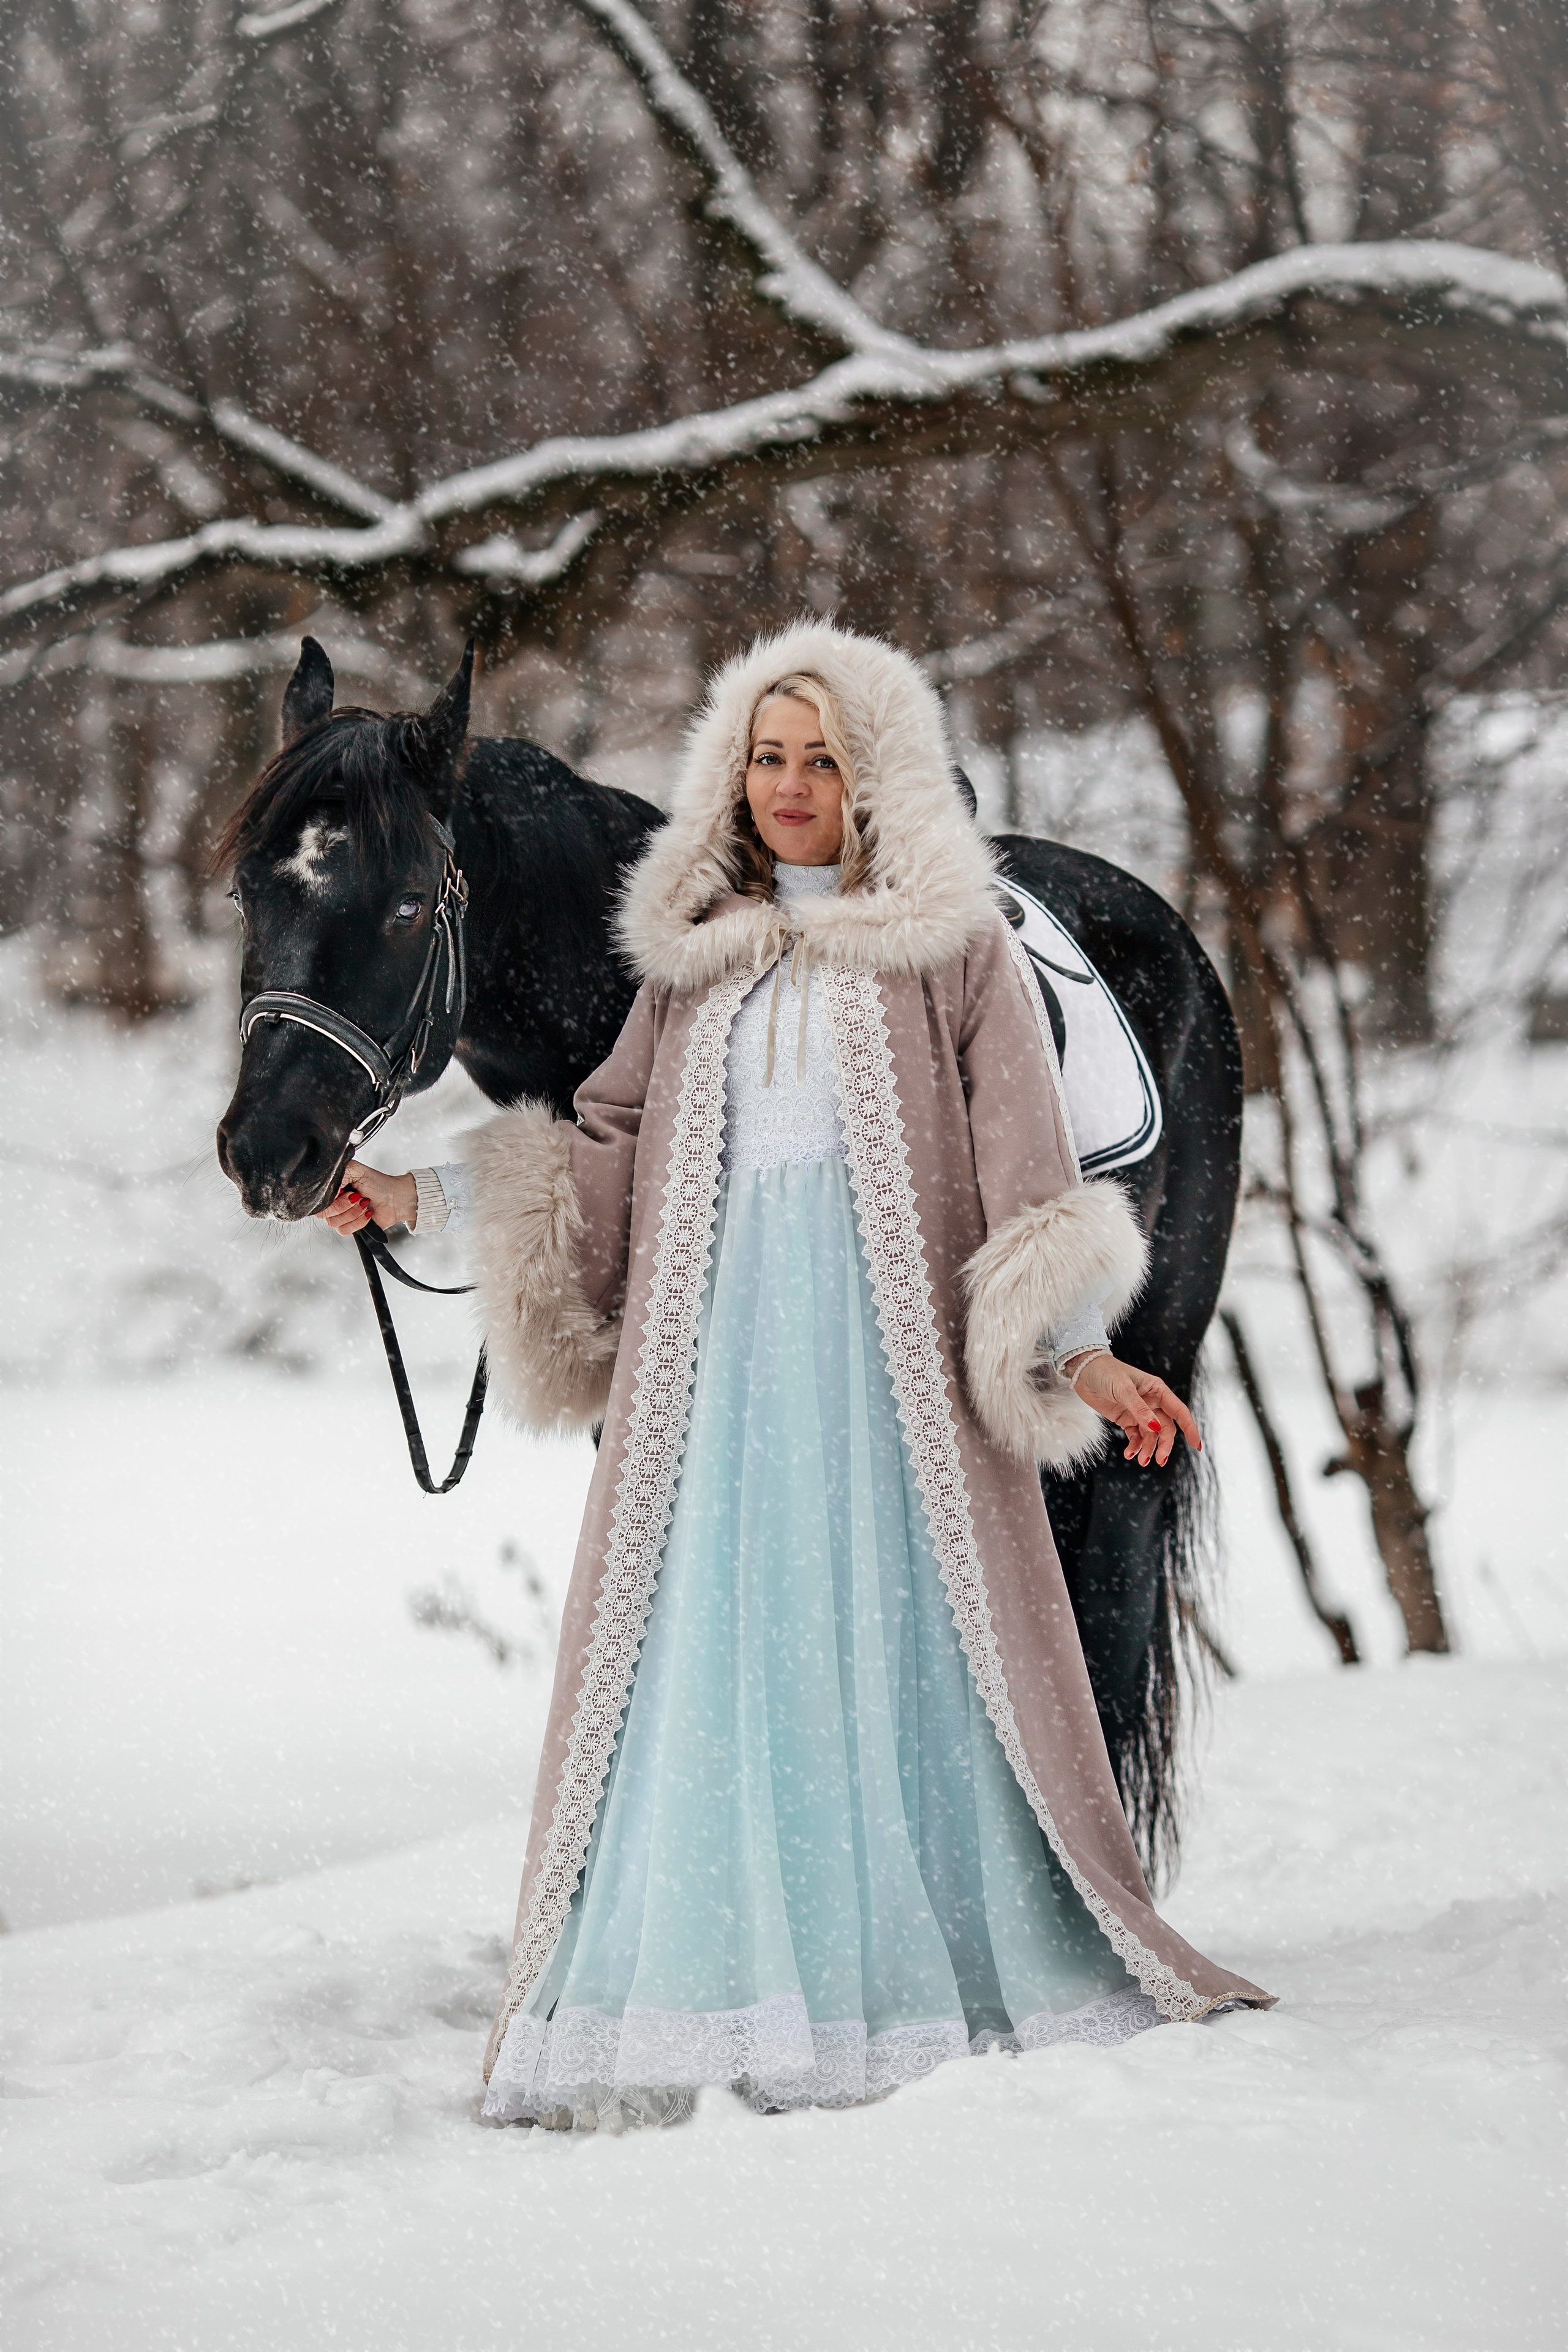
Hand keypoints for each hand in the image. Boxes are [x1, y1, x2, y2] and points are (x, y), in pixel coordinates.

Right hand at [316, 1160, 417, 1235]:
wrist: (395, 1198)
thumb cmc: (377, 1182)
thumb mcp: (355, 1169)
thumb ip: (337, 1174)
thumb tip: (327, 1188)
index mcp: (330, 1190)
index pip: (317, 1200)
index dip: (333, 1199)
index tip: (347, 1191)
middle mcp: (332, 1204)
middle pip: (324, 1214)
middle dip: (345, 1205)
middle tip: (358, 1196)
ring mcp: (340, 1217)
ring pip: (334, 1223)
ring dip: (354, 1213)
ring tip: (364, 1203)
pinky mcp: (349, 1228)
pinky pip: (344, 1231)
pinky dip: (359, 1222)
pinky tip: (367, 1213)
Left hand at [1065, 1352, 1200, 1468]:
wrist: (1083, 1371)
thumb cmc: (1106, 1372)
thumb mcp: (1123, 1389)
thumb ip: (1139, 1409)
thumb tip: (1155, 1428)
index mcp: (1157, 1390)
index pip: (1179, 1412)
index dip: (1190, 1428)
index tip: (1196, 1446)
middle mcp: (1152, 1402)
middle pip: (1166, 1428)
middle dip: (1164, 1445)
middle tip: (1159, 1460)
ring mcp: (1139, 1412)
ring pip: (1151, 1436)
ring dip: (1148, 1449)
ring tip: (1140, 1460)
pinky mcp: (1126, 1419)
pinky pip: (1136, 1437)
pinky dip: (1135, 1446)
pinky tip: (1129, 1454)